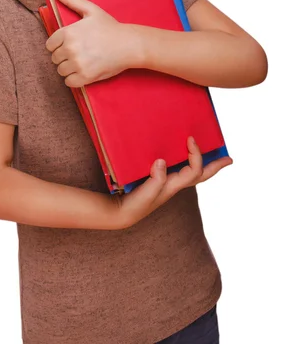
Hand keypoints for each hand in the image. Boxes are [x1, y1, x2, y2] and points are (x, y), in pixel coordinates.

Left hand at [46, 0, 134, 87]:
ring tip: (82, 61)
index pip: (49, 45)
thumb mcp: (91, 10)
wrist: (129, 44)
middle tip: (79, 52)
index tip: (70, 44)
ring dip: (69, 68)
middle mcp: (70, 49)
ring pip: (61, 71)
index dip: (59, 45)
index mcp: (68, 33)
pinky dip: (74, 79)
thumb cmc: (110, 27)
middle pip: (55, 58)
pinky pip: (69, 82)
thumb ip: (71, 0)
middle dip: (64, 56)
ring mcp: (77, 64)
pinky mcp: (85, 77)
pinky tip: (84, 71)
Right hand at [111, 137, 232, 229]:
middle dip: (215, 167)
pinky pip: (179, 170)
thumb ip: (156, 179)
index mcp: (174, 185)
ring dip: (203, 164)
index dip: (196, 154)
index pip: (194, 170)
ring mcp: (167, 183)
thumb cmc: (135, 205)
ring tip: (211, 155)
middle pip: (201, 175)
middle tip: (228, 159)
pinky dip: (186, 162)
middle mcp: (174, 184)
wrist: (122, 213)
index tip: (190, 139)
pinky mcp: (158, 180)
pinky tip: (181, 157)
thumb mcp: (146, 194)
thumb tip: (162, 161)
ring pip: (192, 172)